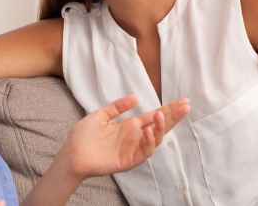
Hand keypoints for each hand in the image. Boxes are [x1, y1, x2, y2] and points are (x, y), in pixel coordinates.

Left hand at [58, 96, 189, 180]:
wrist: (71, 153)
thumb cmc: (83, 136)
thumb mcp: (101, 115)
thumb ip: (118, 106)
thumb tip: (136, 97)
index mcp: (130, 126)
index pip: (153, 116)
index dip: (168, 109)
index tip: (182, 101)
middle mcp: (134, 137)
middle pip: (159, 126)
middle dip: (173, 116)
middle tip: (185, 106)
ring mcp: (133, 149)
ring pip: (155, 139)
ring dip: (160, 127)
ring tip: (160, 114)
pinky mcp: (128, 160)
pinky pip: (144, 152)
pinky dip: (148, 142)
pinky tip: (147, 130)